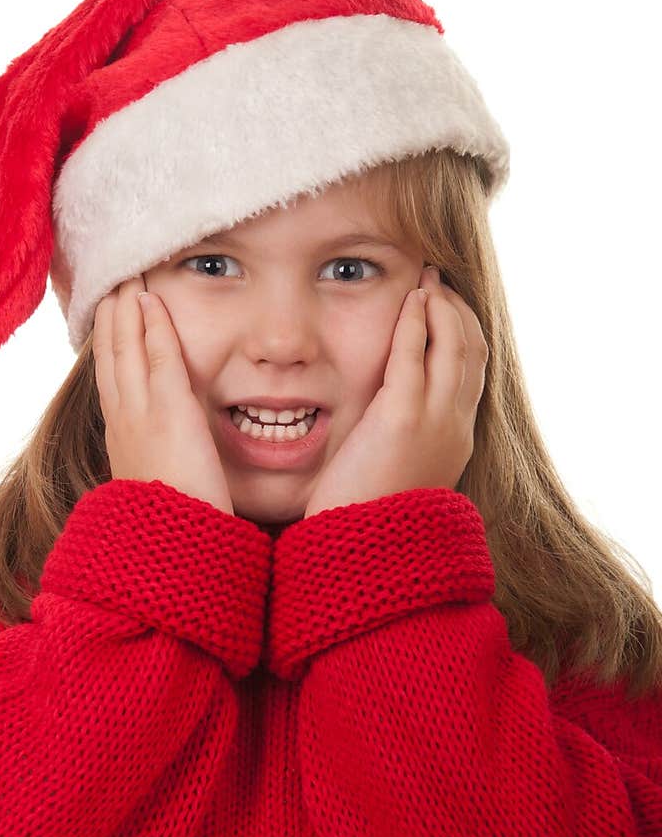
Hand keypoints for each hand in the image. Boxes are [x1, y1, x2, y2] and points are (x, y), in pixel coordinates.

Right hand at [93, 276, 234, 515]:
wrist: (168, 550)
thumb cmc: (168, 528)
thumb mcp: (154, 491)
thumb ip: (156, 467)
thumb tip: (161, 461)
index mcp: (120, 440)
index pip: (109, 381)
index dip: (105, 346)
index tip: (105, 319)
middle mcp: (122, 422)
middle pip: (109, 357)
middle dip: (108, 318)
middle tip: (109, 283)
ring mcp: (141, 413)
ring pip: (125, 348)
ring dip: (124, 309)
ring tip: (125, 278)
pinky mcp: (169, 411)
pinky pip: (158, 355)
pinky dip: (152, 324)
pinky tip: (150, 298)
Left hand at [302, 265, 488, 517]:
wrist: (362, 553)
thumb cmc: (366, 519)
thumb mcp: (396, 474)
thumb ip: (401, 442)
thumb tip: (386, 426)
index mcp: (456, 441)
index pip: (473, 373)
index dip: (464, 334)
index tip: (446, 309)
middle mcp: (456, 427)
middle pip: (474, 352)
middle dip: (459, 311)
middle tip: (437, 284)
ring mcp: (434, 422)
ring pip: (455, 346)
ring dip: (442, 307)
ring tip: (425, 283)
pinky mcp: (402, 419)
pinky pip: (415, 355)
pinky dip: (417, 322)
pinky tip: (411, 300)